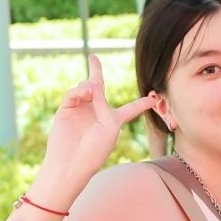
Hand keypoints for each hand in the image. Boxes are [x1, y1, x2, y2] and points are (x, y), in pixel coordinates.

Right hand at [43, 55, 155, 187]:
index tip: (154, 96)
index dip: (141, 103)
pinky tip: (86, 91)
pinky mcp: (66, 110)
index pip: (131, 109)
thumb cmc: (96, 150)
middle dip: (96, 73)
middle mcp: (97, 113)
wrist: (72, 161)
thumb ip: (103, 103)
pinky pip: (73, 94)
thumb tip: (91, 83)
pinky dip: (80, 91)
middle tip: (94, 58)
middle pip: (99, 89)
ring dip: (90, 86)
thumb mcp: (109, 126)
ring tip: (92, 89)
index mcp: (114, 121)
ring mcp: (81, 110)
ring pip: (85, 88)